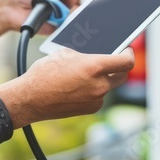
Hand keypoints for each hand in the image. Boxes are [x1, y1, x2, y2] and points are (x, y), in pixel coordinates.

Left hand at [0, 0, 119, 33]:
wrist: (6, 6)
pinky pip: (75, 31)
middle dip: (103, 6)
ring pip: (87, 18)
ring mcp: (68, 14)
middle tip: (111, 5)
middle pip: (97, 3)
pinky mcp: (62, 29)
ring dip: (81, 17)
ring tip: (64, 9)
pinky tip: (65, 23)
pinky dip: (74, 29)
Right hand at [0, 48, 135, 126]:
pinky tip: (80, 85)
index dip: (128, 54)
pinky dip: (94, 90)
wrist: (31, 98)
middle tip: (111, 60)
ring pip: (109, 85)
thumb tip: (95, 54)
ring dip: (103, 78)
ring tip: (87, 73)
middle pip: (122, 75)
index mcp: (94, 68)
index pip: (126, 62)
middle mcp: (99, 85)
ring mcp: (96, 99)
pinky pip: (99, 96)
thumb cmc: (45, 73)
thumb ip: (86, 54)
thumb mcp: (65, 53)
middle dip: (118, 66)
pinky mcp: (90, 109)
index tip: (126, 50)